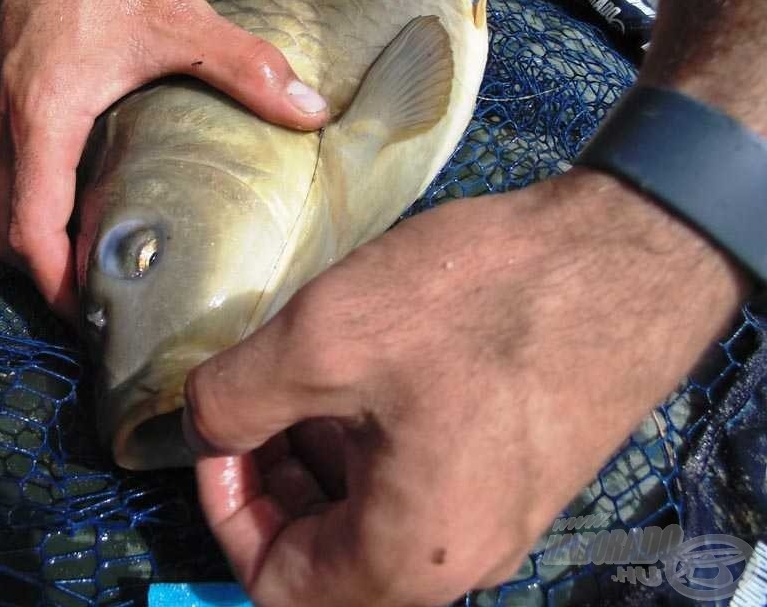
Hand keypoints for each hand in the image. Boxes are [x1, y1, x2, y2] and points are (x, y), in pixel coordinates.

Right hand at [0, 0, 327, 322]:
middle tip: (103, 300)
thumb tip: (308, 112)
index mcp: (42, 121)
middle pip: (8, 232)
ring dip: (41, 241)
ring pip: (3, 204)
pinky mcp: (5, 92)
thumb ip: (245, 68)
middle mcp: (7, 125)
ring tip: (96, 261)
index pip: (31, 232)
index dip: (59, 286)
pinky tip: (86, 198)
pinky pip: (9, 171)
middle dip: (48, 276)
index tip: (96, 315)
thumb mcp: (181, 20)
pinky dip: (38, 203)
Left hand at [183, 169, 747, 605]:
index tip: (219, 428)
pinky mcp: (521, 471)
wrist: (628, 257)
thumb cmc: (477, 304)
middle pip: (323, 552)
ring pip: (371, 513)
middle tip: (258, 395)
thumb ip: (231, 401)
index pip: (273, 583)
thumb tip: (202, 424)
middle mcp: (459, 560)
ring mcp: (498, 518)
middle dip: (271, 475)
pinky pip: (422, 479)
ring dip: (321, 453)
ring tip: (311, 373)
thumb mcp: (323, 342)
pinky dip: (375, 438)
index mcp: (407, 559)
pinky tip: (372, 369)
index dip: (226, 507)